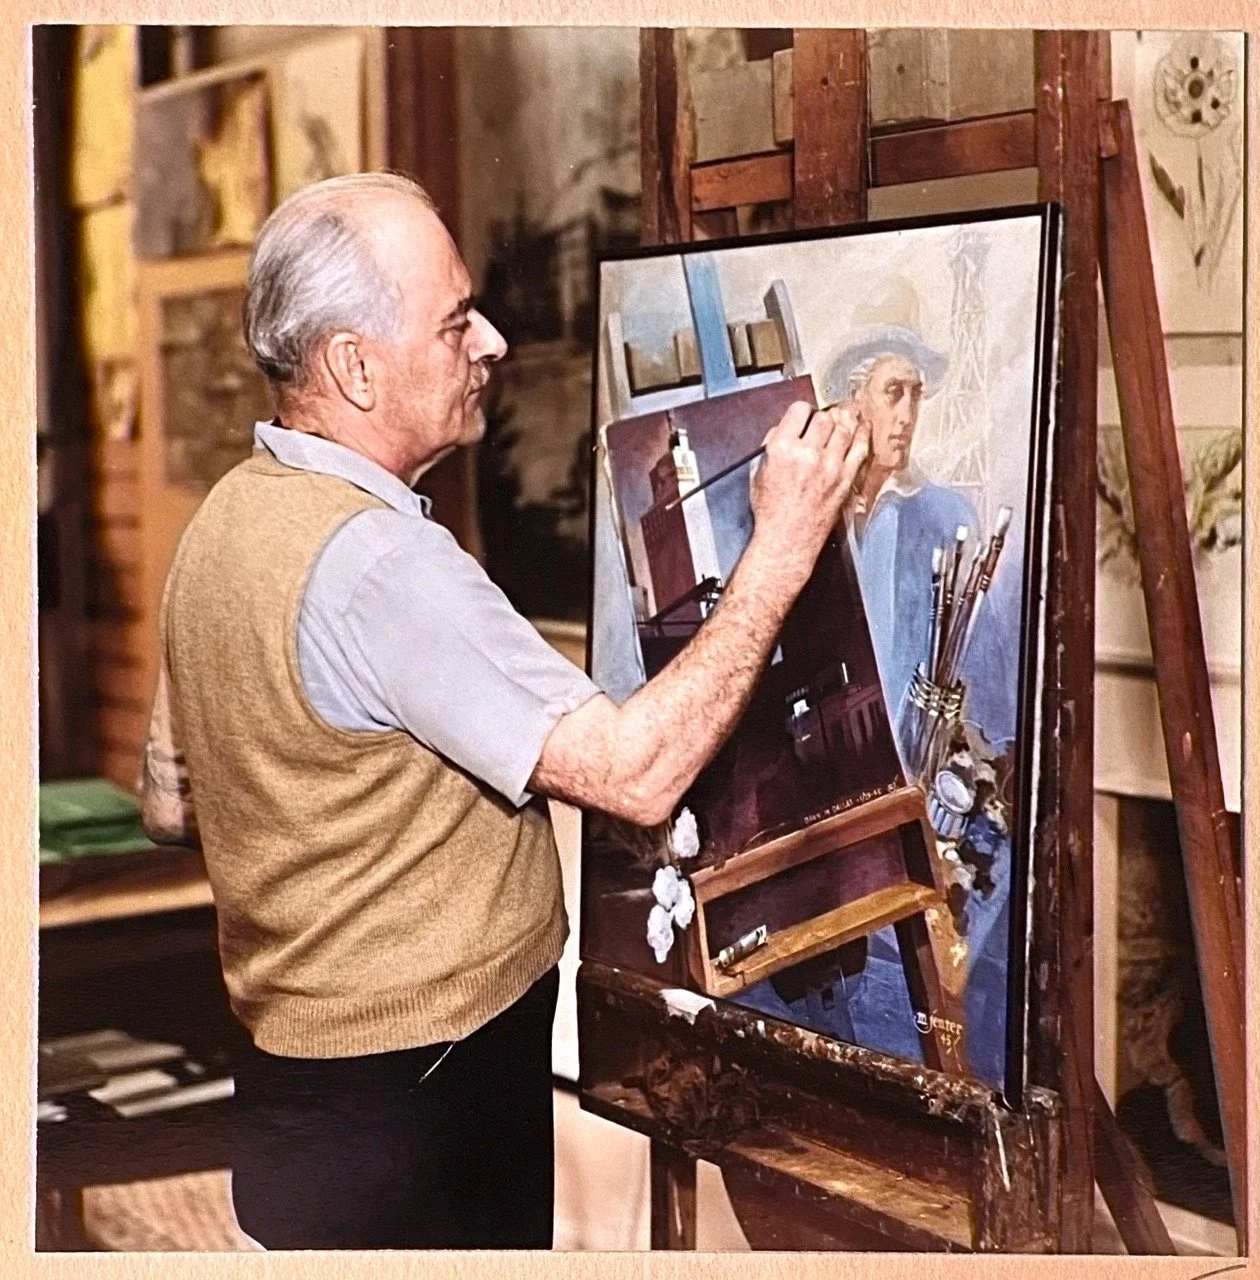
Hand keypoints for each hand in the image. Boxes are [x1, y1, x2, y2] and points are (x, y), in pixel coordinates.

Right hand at [749, 400, 870, 586]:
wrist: (786, 540)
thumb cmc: (770, 511)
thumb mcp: (758, 473)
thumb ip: (770, 446)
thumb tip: (782, 429)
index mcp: (781, 449)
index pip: (800, 410)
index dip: (803, 411)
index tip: (805, 416)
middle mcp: (807, 454)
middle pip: (824, 418)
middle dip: (823, 417)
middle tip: (823, 422)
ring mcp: (829, 466)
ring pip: (844, 429)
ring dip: (844, 421)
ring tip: (845, 417)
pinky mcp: (844, 479)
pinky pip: (859, 449)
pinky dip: (862, 435)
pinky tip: (862, 428)